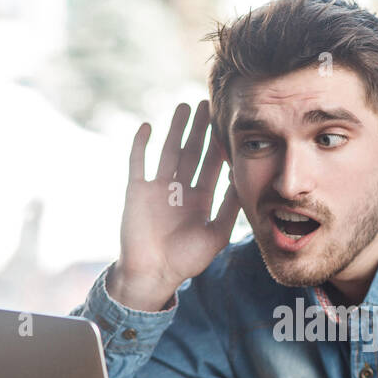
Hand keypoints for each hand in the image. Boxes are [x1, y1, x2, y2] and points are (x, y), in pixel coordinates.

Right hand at [109, 100, 242, 311]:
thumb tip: (241, 180)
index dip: (219, 145)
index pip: (212, 165)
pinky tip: (148, 126)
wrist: (153, 274)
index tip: (227, 124)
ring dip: (176, 129)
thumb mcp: (216, 234)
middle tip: (208, 104)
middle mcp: (180, 189)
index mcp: (200, 198)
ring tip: (185, 107)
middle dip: (200, 129)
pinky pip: (138, 162)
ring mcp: (158, 188)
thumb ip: (229, 208)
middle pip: (192, 152)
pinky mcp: (137, 190)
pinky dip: (141, 145)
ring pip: (168, 151)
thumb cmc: (186, 260)